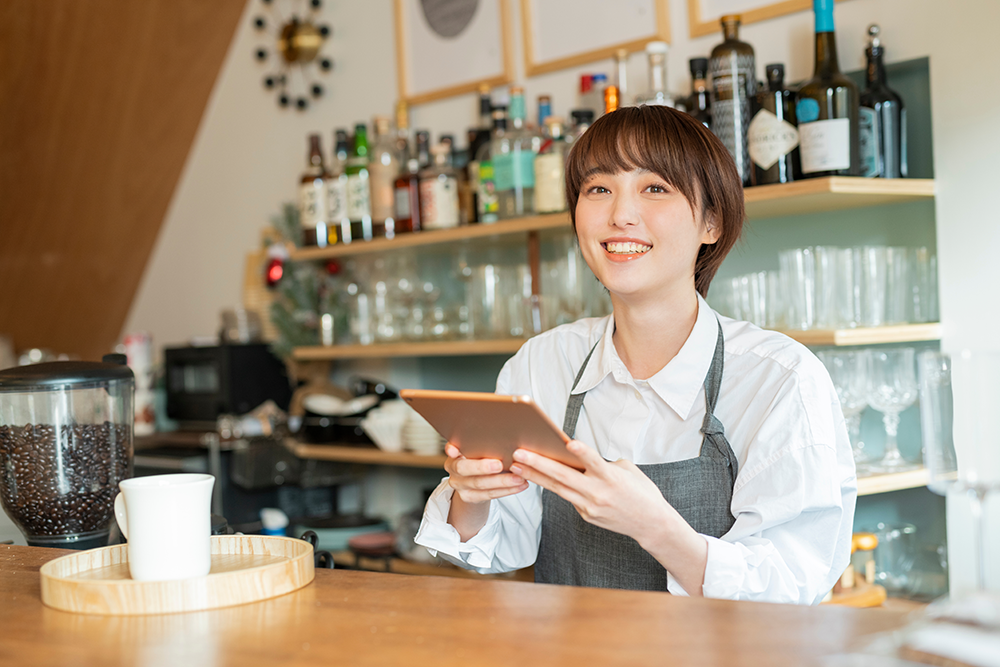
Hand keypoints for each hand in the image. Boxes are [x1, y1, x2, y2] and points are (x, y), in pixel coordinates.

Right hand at [444, 443, 528, 504]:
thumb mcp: (476, 448)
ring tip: (519, 477)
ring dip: (503, 481)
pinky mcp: (470, 498)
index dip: (452, 450)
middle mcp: (453, 470)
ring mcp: (460, 486)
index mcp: (454, 454)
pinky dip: (507, 490)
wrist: (472, 482)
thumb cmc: (479, 458)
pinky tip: (520, 485)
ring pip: (481, 485)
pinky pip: (490, 495)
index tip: (454, 450)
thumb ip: (480, 441)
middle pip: (465, 469)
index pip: (451, 450)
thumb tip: (500, 428)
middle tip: (500, 464)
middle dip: (482, 467)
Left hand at [509, 441, 676, 545]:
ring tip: (516, 466)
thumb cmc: (642, 493)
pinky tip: (536, 476)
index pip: (594, 462)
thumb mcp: (628, 470)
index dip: (582, 453)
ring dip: (535, 476)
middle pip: (564, 477)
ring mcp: (590, 506)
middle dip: (539, 464)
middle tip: (519, 454)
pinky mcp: (586, 515)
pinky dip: (553, 486)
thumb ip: (604, 463)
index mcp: (612, 478)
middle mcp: (598, 493)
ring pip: (558, 489)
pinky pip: (568, 497)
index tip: (569, 443)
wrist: (651, 524)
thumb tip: (581, 459)